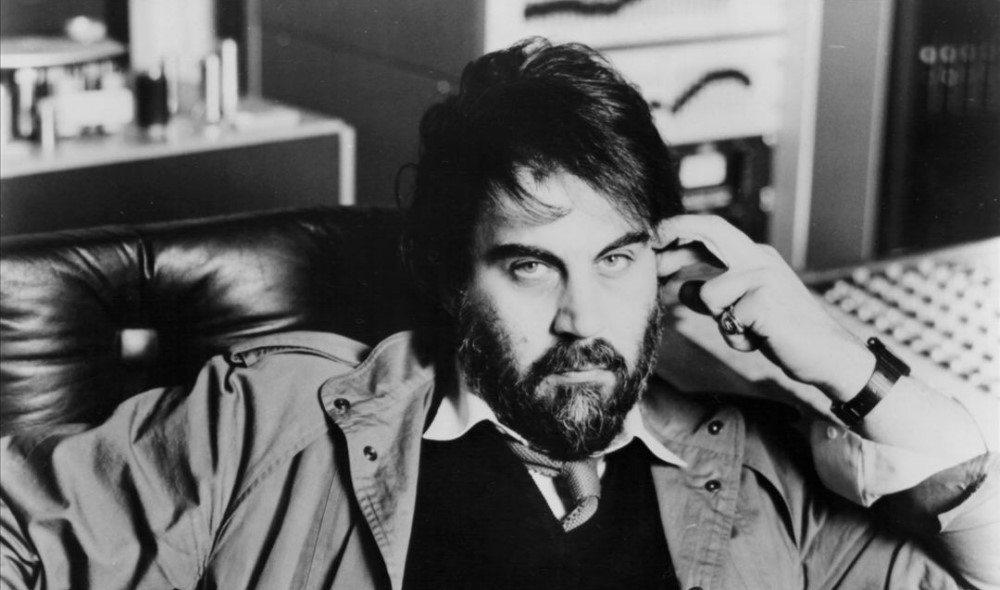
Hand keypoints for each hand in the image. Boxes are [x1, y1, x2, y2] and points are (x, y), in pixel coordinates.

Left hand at [652, 215, 874, 401]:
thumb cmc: (785, 334)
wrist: (830, 357)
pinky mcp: (765, 300)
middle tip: (650, 244)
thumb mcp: (743, 311)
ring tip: (751, 334)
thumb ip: (714, 297)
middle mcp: (760, 259)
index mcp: (756, 258)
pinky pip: (726, 322)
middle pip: (713, 230)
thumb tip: (681, 289)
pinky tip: (762, 342)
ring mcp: (764, 277)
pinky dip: (737, 340)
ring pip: (710, 294)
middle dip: (676, 232)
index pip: (713, 232)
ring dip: (721, 322)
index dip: (681, 230)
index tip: (654, 237)